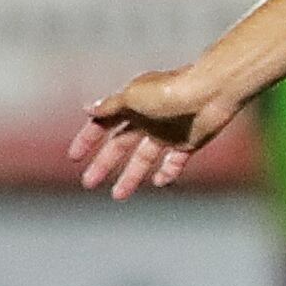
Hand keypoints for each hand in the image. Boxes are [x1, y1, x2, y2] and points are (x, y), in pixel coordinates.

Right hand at [69, 66, 238, 197]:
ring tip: (118, 195)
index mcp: (131, 105)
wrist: (211, 93)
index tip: (74, 157)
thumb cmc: (170, 90)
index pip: (102, 124)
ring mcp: (167, 133)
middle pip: (119, 146)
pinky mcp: (188, 143)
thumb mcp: (132, 96)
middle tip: (88, 183)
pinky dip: (166, 173)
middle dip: (104, 164)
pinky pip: (174, 163)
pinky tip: (158, 182)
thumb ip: (110, 106)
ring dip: (131, 176)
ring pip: (143, 159)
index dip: (87, 139)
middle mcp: (147, 120)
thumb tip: (87, 108)